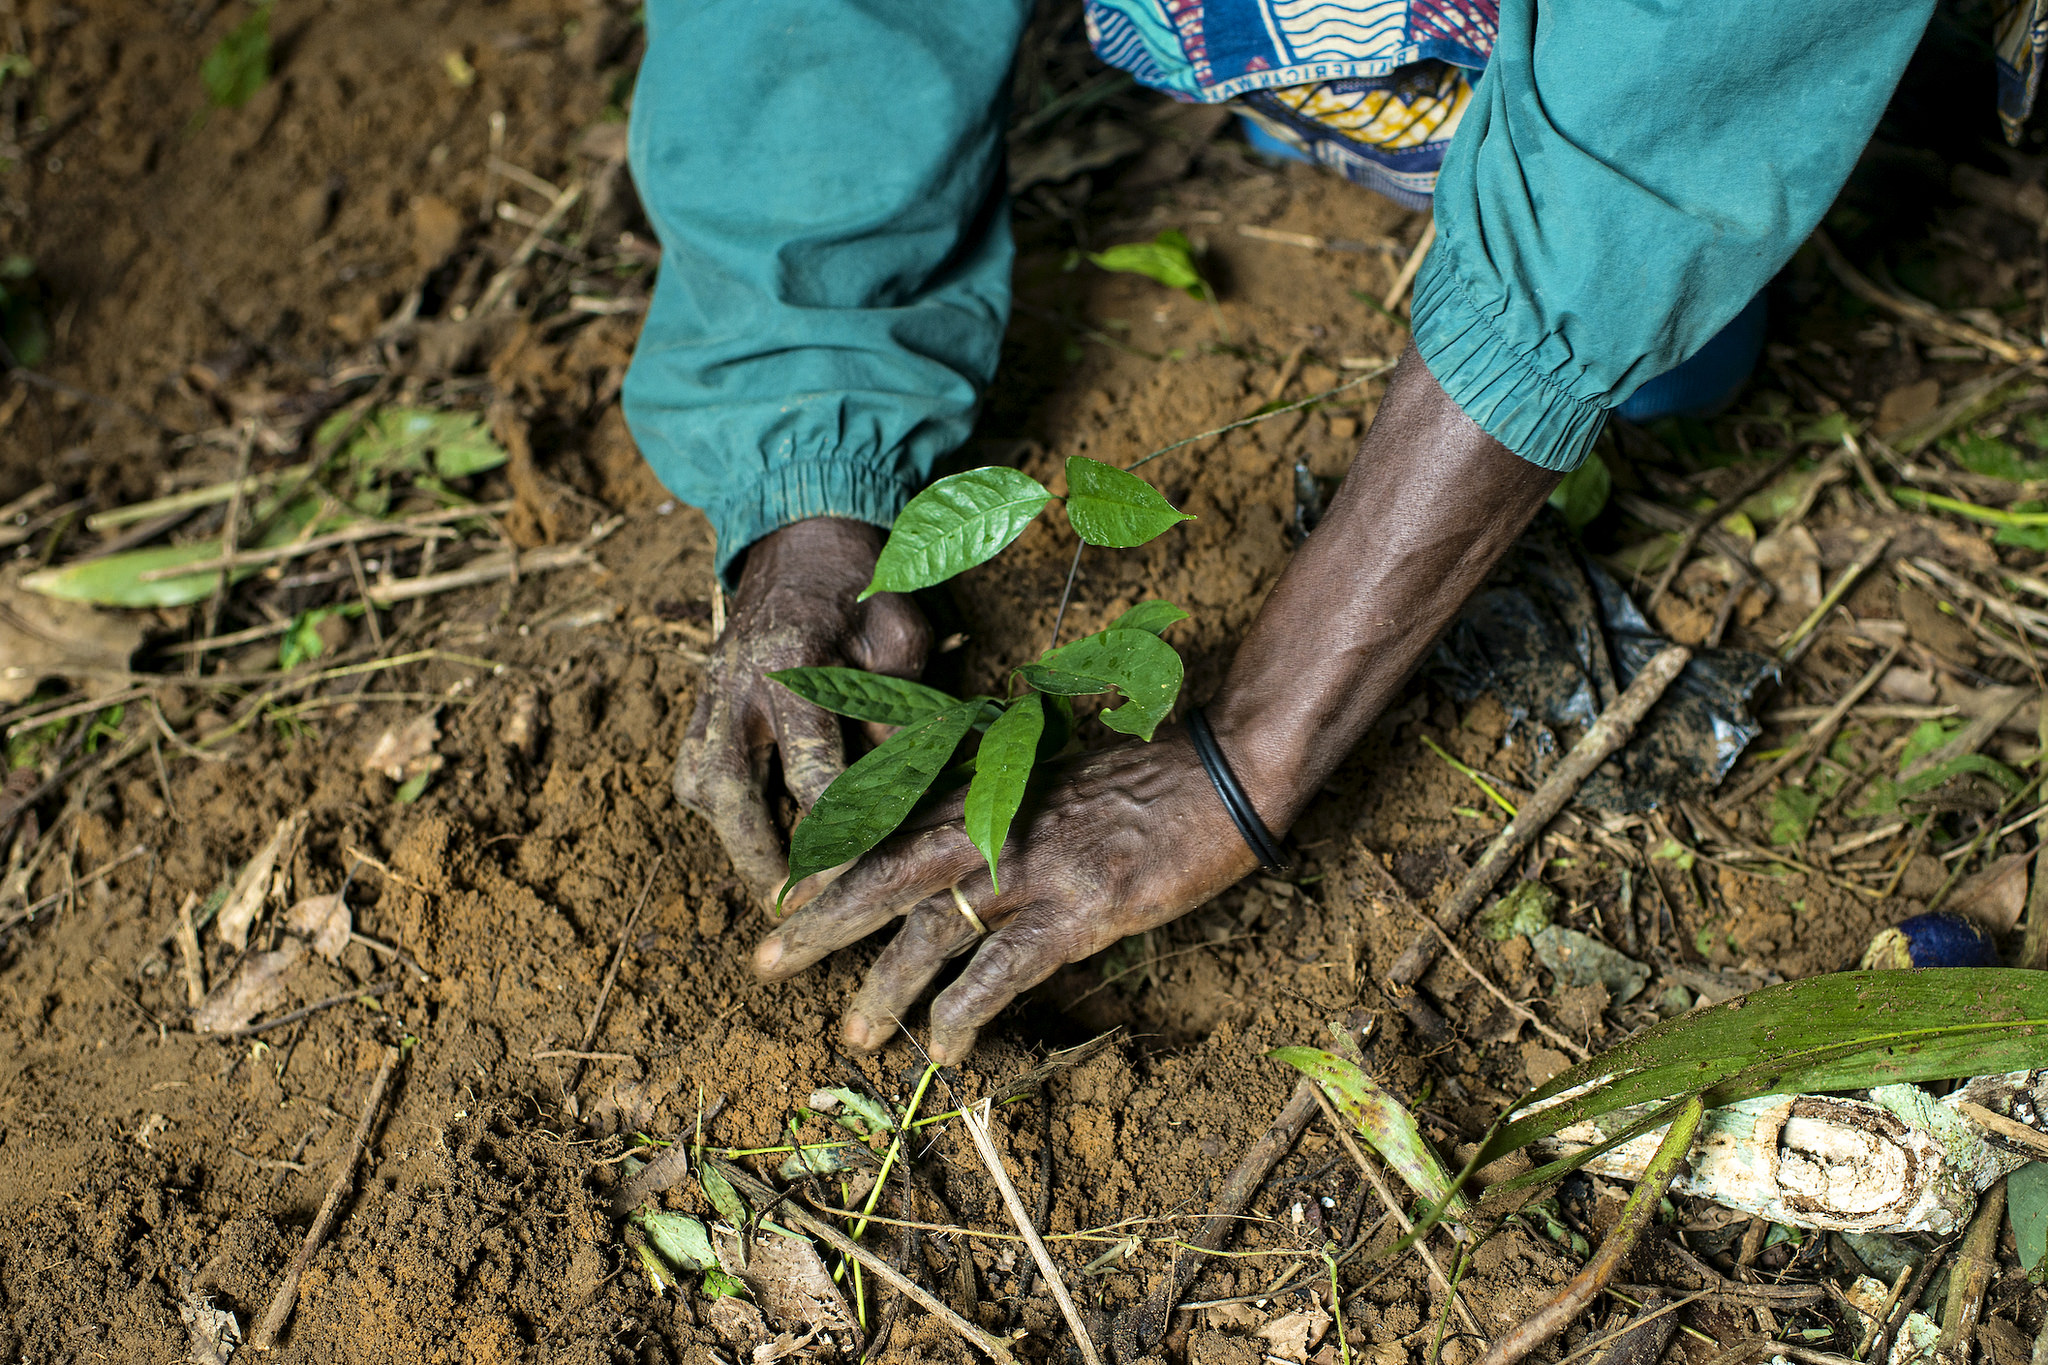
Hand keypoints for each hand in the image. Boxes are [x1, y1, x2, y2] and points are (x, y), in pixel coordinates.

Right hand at [676, 517, 928, 905]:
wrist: (798, 540)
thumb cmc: (860, 591)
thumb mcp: (897, 636)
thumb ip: (896, 709)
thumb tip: (896, 790)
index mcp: (789, 664)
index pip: (811, 770)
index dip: (838, 832)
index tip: (862, 873)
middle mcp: (734, 686)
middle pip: (728, 796)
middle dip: (760, 860)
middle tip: (794, 912)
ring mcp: (707, 698)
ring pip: (702, 790)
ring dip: (738, 845)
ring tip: (781, 893)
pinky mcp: (698, 709)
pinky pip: (696, 777)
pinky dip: (724, 816)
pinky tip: (762, 841)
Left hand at [754, 731, 1259, 1061]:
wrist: (1226, 768)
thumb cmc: (1147, 774)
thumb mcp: (1057, 773)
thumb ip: (1001, 802)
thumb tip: (958, 843)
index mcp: (988, 788)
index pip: (888, 824)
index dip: (832, 862)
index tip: (784, 895)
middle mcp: (997, 823)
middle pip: (885, 873)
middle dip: (820, 920)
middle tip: (765, 961)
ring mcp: (1037, 866)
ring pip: (933, 928)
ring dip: (884, 985)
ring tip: (852, 1034)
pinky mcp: (1082, 907)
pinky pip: (1005, 968)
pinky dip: (965, 1009)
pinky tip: (942, 1047)